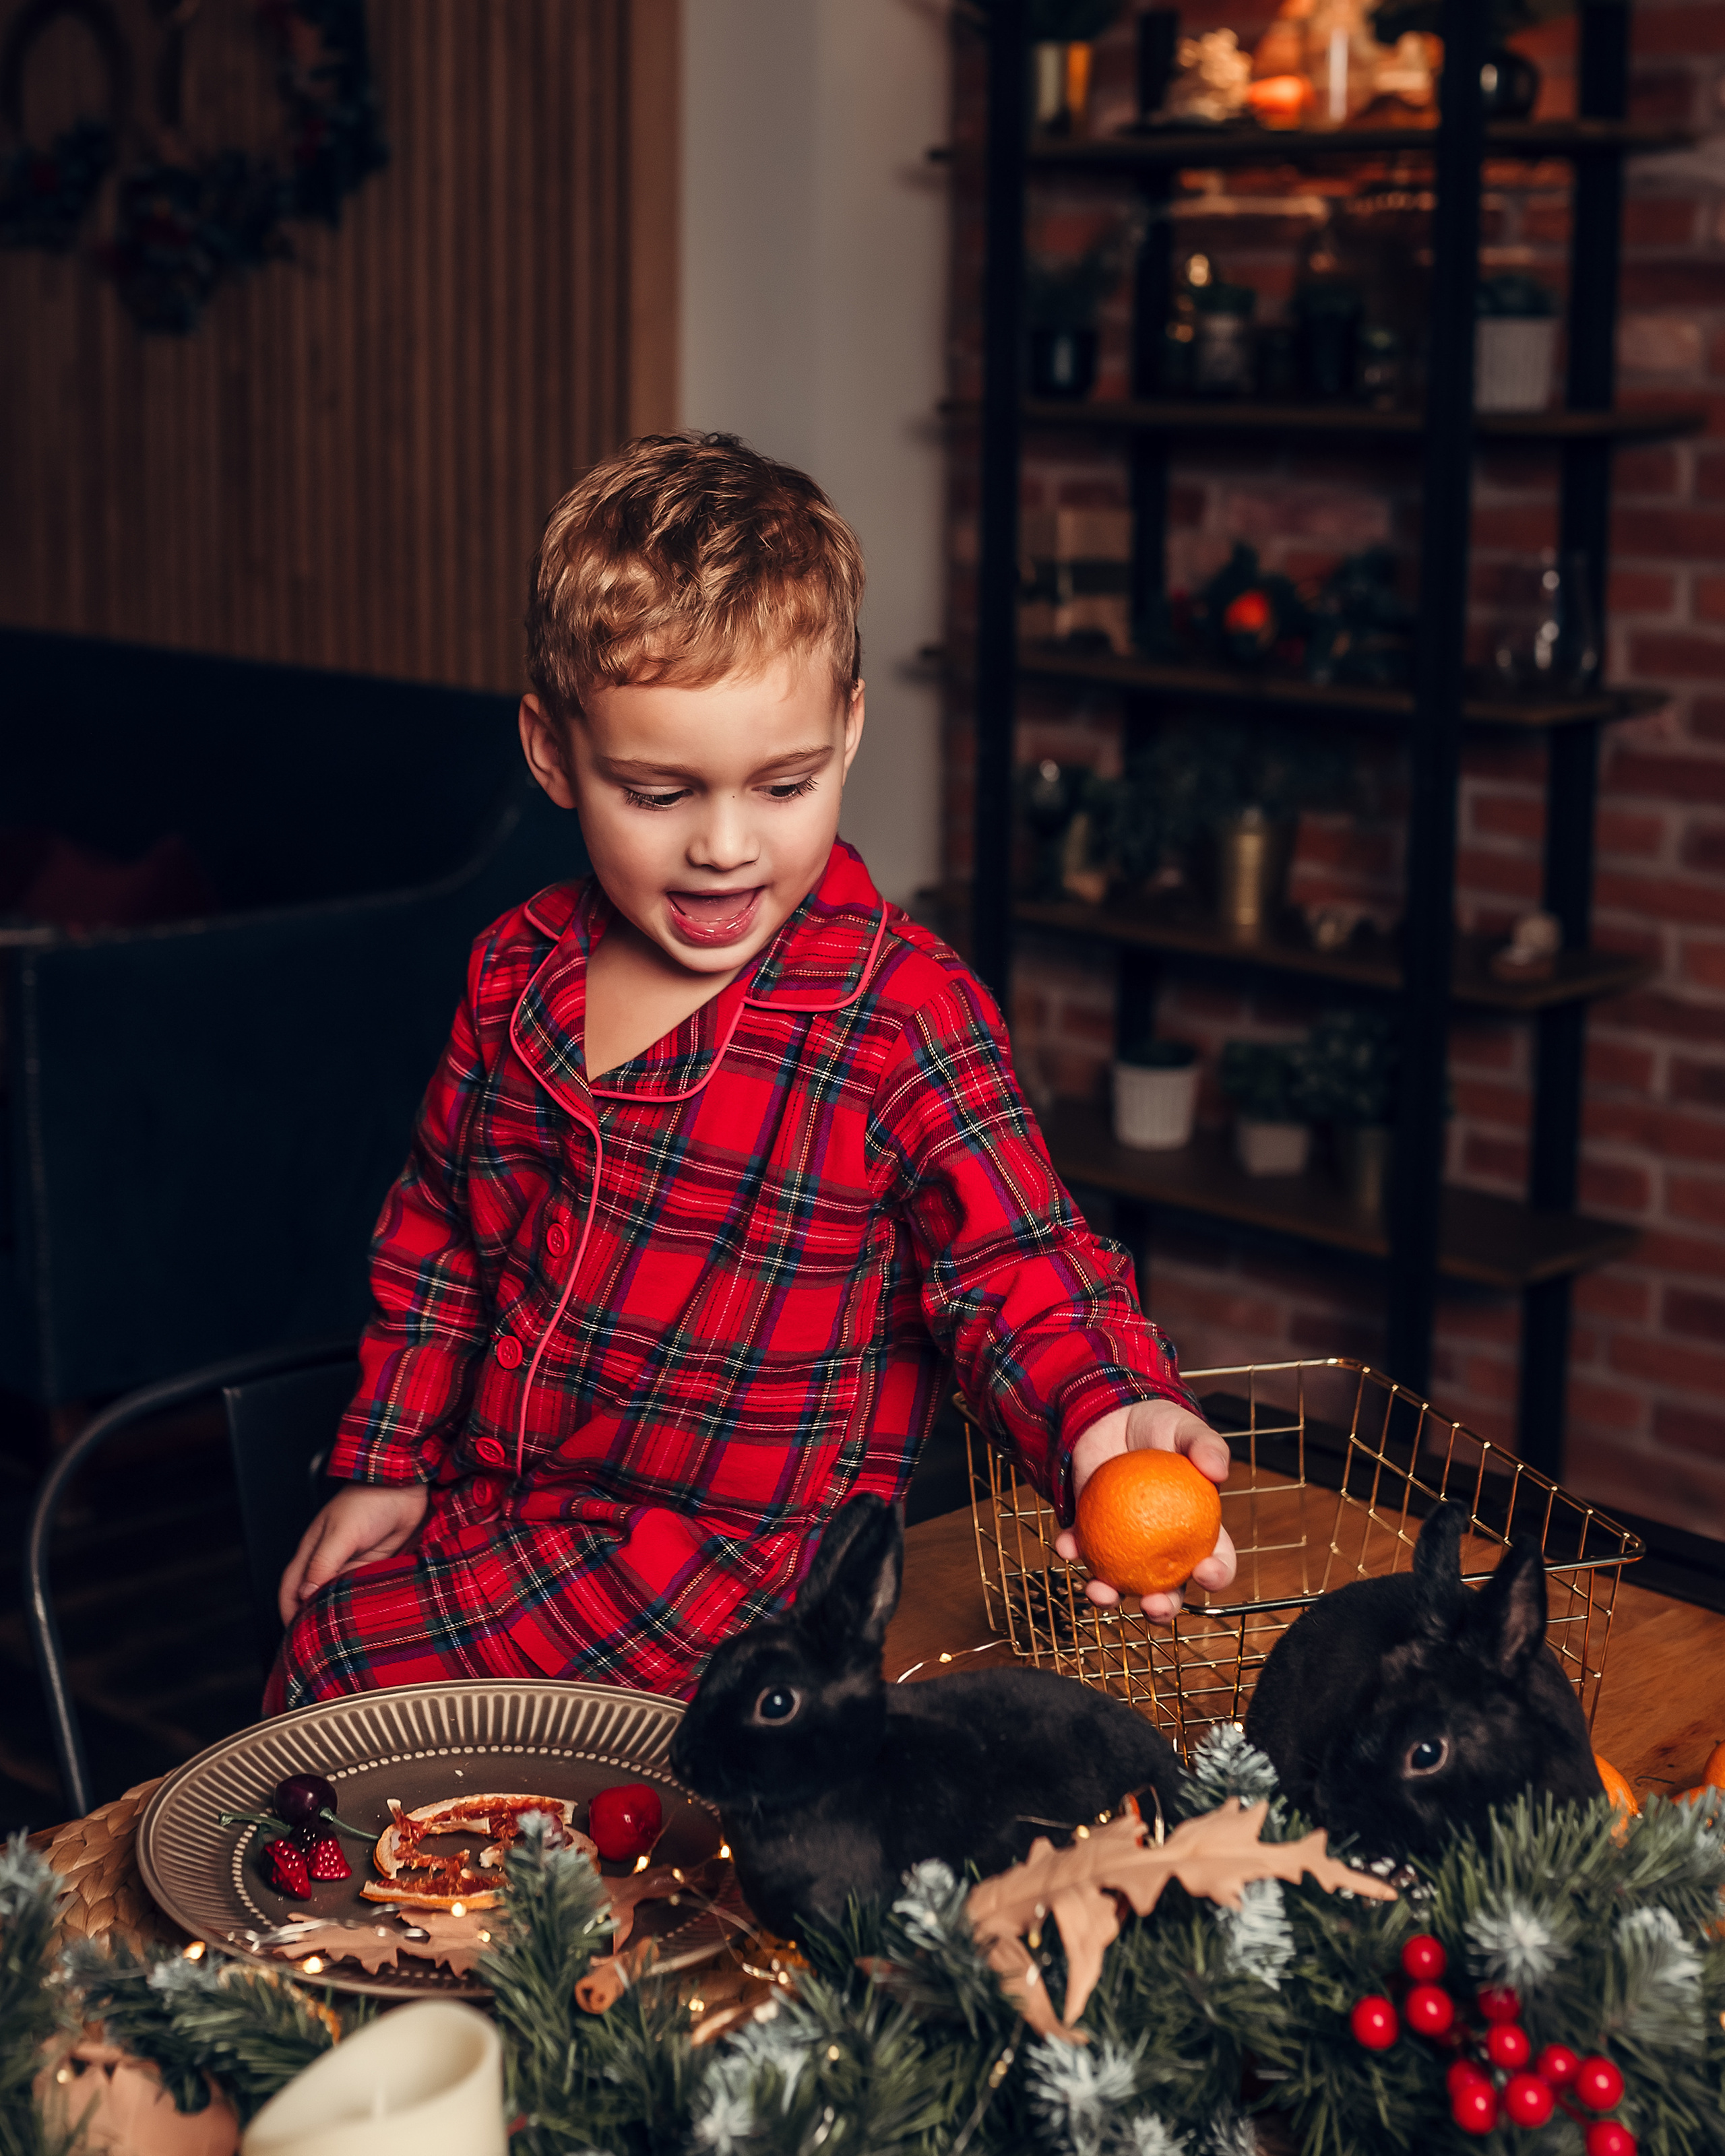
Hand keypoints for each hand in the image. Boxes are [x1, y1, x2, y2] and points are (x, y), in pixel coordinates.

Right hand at [278, 1483, 429, 1624]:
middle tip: (320, 1647)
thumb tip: (305, 1593)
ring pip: (339, 1597)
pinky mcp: (374, 1565)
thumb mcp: (341, 1532)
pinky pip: (363, 1590)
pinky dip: (362, 1602)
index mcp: (312, 1552)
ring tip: (345, 1638)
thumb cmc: (367, 1501)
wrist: (404, 1487)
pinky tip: (367, 1616)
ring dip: (340, 1613)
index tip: (293, 1636)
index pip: (291, 1588)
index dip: (289, 1612)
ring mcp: (352, 1564)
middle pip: (314, 1598)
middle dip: (313, 1620)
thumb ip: (323, 1562)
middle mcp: (329, 1561)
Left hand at [1054, 1396, 1235, 1622]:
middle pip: (1168, 1590)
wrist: (1110, 1415)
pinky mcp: (1091, 1532)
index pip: (1216, 1560)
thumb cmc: (1157, 1426)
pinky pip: (1081, 1548)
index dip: (1216, 1575)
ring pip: (1120, 1583)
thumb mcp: (1184, 1428)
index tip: (1205, 1572)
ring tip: (1099, 1591)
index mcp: (1196, 1530)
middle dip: (1162, 1609)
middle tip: (1153, 1604)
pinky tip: (1066, 1545)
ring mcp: (1124, 1544)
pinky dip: (1072, 1550)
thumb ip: (1205, 1444)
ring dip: (1109, 1596)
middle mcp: (1161, 1547)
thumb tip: (1219, 1470)